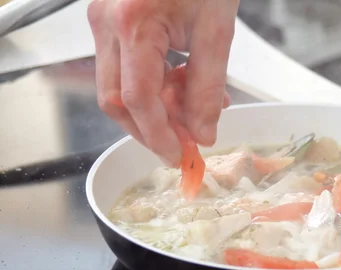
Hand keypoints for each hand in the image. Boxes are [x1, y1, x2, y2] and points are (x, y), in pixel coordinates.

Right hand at [87, 0, 238, 166]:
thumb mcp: (216, 32)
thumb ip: (208, 88)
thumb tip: (202, 132)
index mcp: (133, 23)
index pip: (137, 99)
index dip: (159, 136)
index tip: (180, 156)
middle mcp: (106, 22)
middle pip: (116, 99)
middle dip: (150, 129)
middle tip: (185, 142)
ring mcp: (102, 20)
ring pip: (116, 87)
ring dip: (154, 109)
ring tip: (193, 106)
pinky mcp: (109, 20)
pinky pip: (124, 67)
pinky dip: (151, 86)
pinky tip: (182, 83)